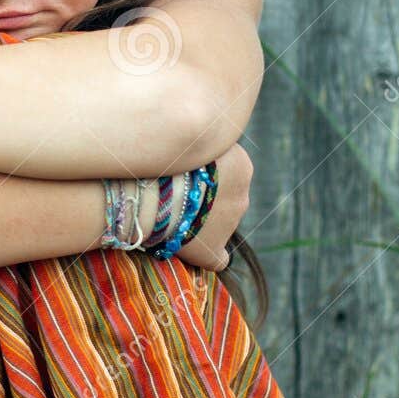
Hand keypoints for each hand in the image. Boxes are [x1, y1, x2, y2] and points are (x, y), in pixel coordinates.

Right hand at [176, 142, 252, 271]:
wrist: (155, 187)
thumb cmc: (167, 155)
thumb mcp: (194, 139)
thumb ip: (201, 148)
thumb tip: (191, 151)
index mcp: (242, 165)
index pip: (227, 171)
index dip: (203, 173)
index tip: (181, 172)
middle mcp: (242, 197)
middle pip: (225, 199)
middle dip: (206, 199)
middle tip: (174, 194)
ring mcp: (230, 226)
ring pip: (219, 225)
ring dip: (201, 222)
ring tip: (169, 215)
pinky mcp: (212, 251)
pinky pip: (217, 259)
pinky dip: (207, 255)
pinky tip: (192, 251)